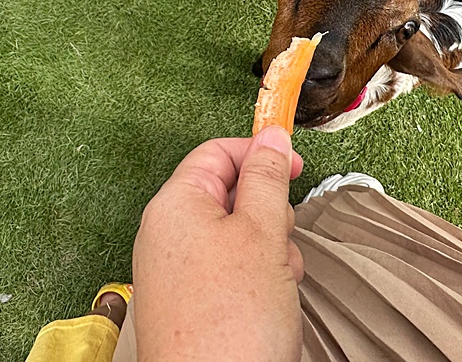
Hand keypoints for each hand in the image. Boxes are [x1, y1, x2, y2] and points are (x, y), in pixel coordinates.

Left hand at [131, 127, 304, 360]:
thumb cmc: (230, 324)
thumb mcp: (262, 233)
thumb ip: (267, 178)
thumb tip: (271, 137)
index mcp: (175, 205)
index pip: (217, 152)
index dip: (259, 152)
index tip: (294, 164)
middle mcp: (167, 233)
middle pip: (228, 193)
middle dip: (268, 211)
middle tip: (281, 237)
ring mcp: (175, 269)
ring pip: (236, 234)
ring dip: (268, 248)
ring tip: (277, 280)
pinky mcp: (188, 301)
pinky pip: (228, 268)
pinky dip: (256, 276)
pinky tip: (269, 301)